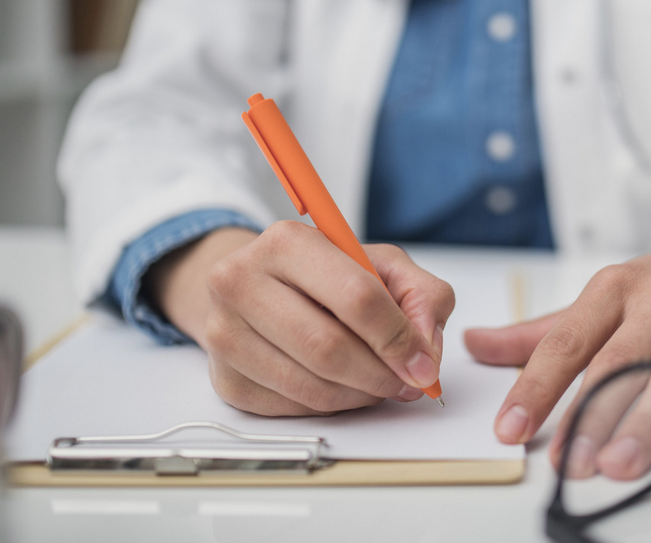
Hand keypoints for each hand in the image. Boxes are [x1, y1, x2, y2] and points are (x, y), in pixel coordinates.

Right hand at [148, 222, 454, 415]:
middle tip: (406, 382)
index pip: (356, 297)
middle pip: (328, 348)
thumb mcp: (381, 265)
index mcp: (286, 242)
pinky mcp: (224, 379)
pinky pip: (292, 409)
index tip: (422, 363)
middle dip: (380, 374)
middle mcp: (241, 282)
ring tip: (378, 383)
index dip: (398, 338)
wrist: (258, 288)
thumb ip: (422, 296)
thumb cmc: (326, 275)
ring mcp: (224, 333)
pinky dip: (330, 406)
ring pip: (311, 386)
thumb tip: (426, 353)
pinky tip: (341, 386)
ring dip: (359, 395)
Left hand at [463, 219, 650, 477]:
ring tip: (619, 464)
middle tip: (568, 462)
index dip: (536, 388)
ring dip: (647, 423)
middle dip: (592, 415)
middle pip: (622, 362)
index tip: (510, 429)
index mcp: (616, 287)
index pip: (567, 342)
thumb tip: (475, 344)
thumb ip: (540, 333)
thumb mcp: (601, 298)